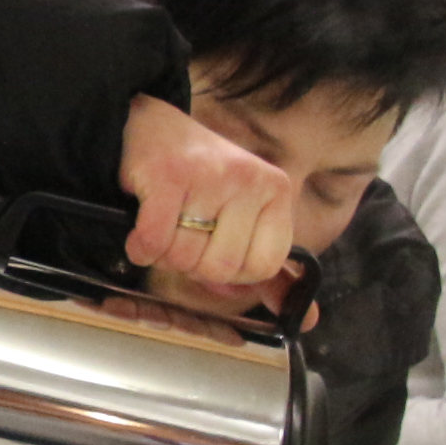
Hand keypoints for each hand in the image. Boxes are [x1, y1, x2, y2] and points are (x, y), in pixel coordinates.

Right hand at [117, 94, 294, 290]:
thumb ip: (269, 265)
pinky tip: (140, 231)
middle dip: (191, 265)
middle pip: (220, 267)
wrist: (149, 125)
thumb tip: (305, 320)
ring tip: (162, 226)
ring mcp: (210, 176)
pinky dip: (140, 247)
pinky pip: (155, 241)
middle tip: (182, 236)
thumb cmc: (197, 176)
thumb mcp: (244, 212)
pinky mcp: (169, 175)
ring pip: (183, 257)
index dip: (231, 272)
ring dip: (161, 255)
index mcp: (276, 192)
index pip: (264, 266)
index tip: (213, 250)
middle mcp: (250, 181)